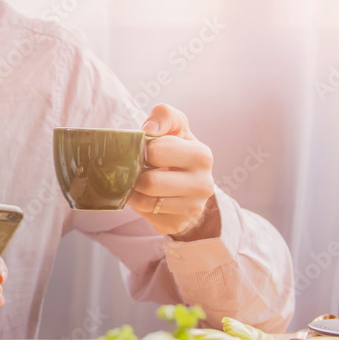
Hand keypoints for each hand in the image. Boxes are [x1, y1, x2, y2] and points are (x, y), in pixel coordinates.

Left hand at [128, 104, 217, 237]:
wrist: (190, 185)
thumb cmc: (177, 149)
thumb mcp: (175, 126)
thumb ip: (164, 115)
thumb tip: (150, 128)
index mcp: (201, 155)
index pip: (156, 151)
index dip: (143, 150)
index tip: (146, 150)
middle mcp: (203, 184)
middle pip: (150, 182)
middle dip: (137, 175)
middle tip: (139, 170)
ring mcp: (193, 208)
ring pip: (146, 202)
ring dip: (135, 192)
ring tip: (140, 183)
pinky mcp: (179, 224)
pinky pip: (147, 216)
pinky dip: (141, 206)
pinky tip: (148, 198)